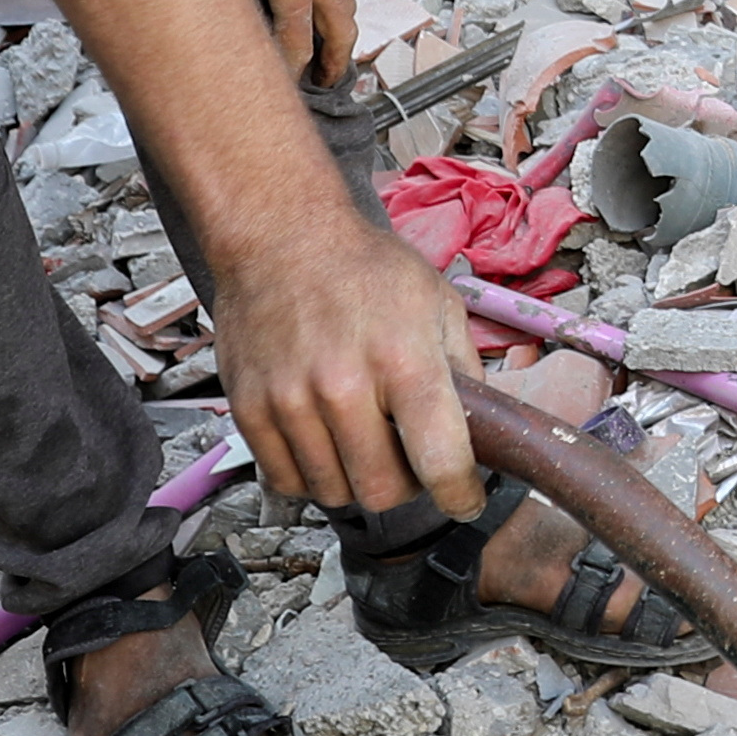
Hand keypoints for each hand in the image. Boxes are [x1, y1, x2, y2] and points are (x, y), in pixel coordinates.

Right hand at [214, 216, 483, 517]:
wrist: (281, 237)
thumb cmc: (365, 269)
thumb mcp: (438, 305)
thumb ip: (464, 371)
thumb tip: (486, 430)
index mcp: (404, 360)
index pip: (440, 460)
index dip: (460, 494)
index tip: (464, 498)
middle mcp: (344, 386)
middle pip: (382, 492)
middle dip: (406, 487)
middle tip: (408, 461)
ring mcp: (291, 400)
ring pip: (334, 492)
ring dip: (356, 481)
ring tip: (364, 442)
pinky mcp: (250, 409)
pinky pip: (287, 480)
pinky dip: (312, 474)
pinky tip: (325, 441)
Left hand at [225, 0, 359, 84]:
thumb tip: (198, 21)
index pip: (296, 42)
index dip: (288, 70)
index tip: (279, 87)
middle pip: (339, 31)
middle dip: (334, 62)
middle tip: (327, 83)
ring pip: (344, 5)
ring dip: (342, 33)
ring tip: (334, 51)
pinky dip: (337, 4)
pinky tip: (321, 2)